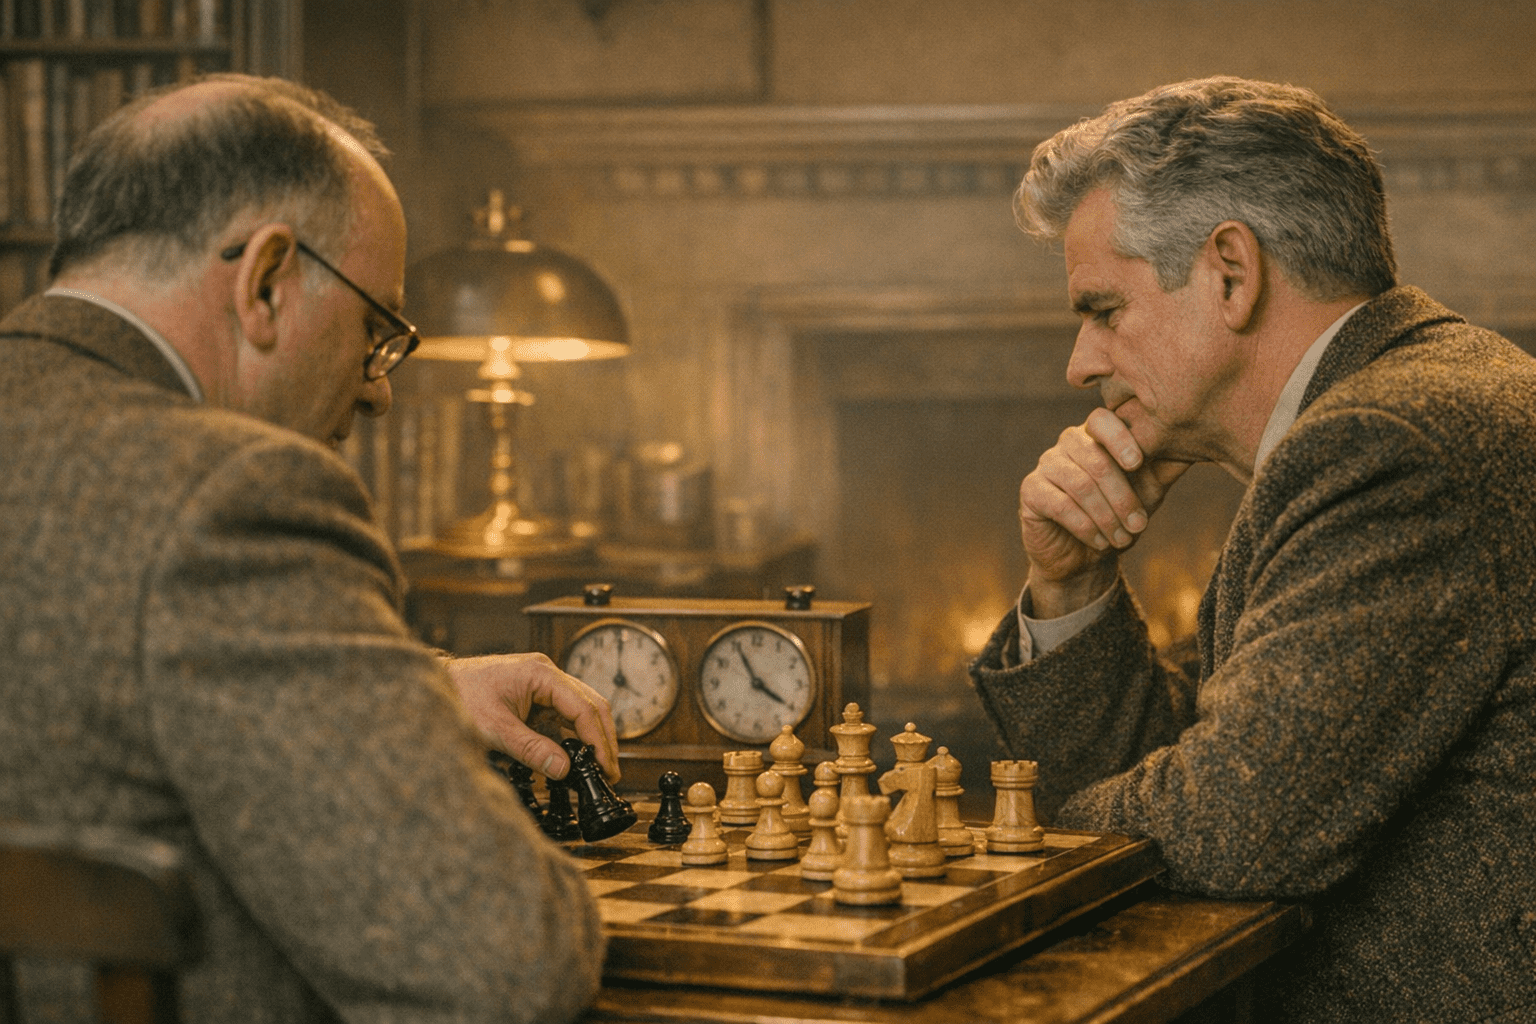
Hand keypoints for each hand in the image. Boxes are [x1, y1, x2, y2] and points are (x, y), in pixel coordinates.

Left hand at [445, 653, 619, 782]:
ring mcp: (543, 683)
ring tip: (598, 768)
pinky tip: (577, 756)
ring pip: (582, 709)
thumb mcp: (494, 729)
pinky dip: (574, 735)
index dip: (597, 740)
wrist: (439, 684)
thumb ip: (530, 749)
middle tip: (609, 772)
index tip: (603, 766)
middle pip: (591, 705)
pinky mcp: (537, 695)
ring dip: (591, 737)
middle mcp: (547, 674)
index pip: (583, 708)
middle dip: (603, 739)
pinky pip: (564, 714)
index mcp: (541, 674)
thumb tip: (563, 769)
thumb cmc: (460, 697)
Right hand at [1019, 406, 1190, 616]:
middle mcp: (1068, 444)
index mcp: (1096, 435)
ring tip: (1123, 539)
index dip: (1120, 437)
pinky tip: (1100, 542)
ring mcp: (1046, 465)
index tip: (1138, 463)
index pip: (1102, 419)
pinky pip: (1059, 504)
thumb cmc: (1118, 516)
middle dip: (1123, 496)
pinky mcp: (1031, 492)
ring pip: (1080, 484)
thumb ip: (1166, 465)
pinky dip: (1085, 526)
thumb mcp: (1149, 490)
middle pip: (1095, 458)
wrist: (1085, 558)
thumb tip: (1199, 441)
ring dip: (1107, 516)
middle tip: (1140, 525)